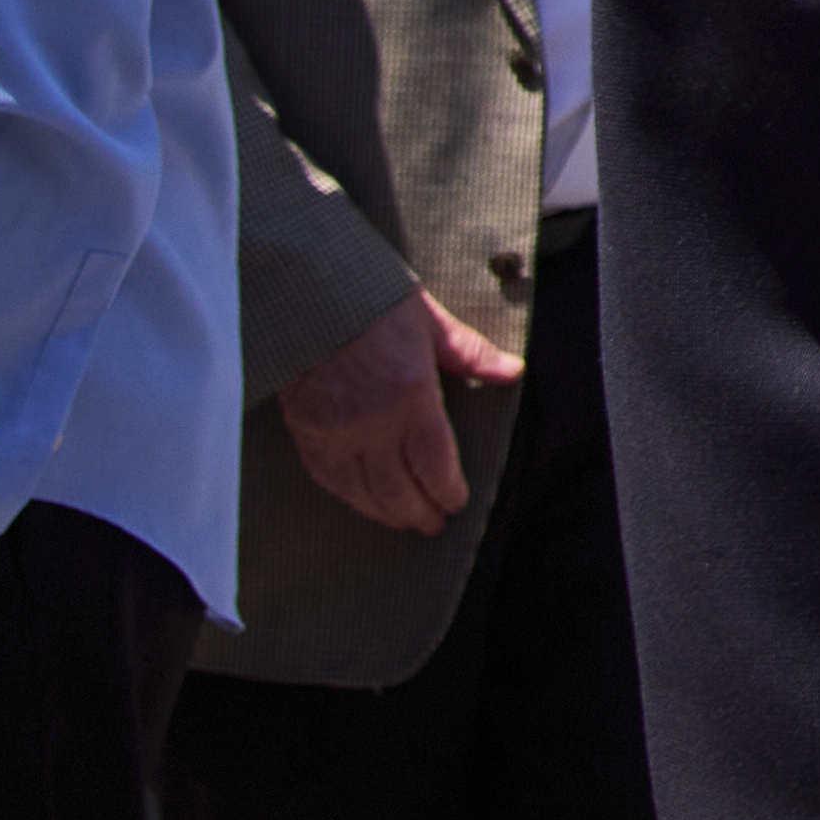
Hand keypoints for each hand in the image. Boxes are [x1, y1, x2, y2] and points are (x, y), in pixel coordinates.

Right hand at [280, 287, 526, 535]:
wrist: (306, 295)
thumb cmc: (373, 303)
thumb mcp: (431, 323)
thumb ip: (471, 354)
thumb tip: (513, 371)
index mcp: (410, 396)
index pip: (433, 463)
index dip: (446, 490)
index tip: (456, 502)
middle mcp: (371, 424)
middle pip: (399, 489)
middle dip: (420, 512)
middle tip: (433, 524)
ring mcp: (334, 432)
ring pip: (363, 492)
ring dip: (386, 513)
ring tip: (404, 522)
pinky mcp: (305, 432)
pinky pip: (328, 479)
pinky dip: (350, 497)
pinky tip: (363, 502)